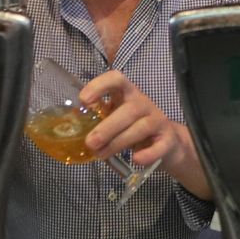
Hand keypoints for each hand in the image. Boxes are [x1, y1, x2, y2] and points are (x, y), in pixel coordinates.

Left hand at [80, 70, 211, 199]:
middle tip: (90, 142)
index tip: (84, 101)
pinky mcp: (168, 140)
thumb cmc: (133, 128)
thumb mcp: (116, 118)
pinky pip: (159, 146)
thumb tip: (72, 129)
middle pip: (129, 110)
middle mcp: (144, 104)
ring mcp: (158, 121)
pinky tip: (135, 159)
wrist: (167, 143)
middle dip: (108, 127)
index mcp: (127, 94)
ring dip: (119, 142)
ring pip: (141, 128)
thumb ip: (98, 120)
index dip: (100, 86)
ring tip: (101, 155)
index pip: (116, 79)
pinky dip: (147, 154)